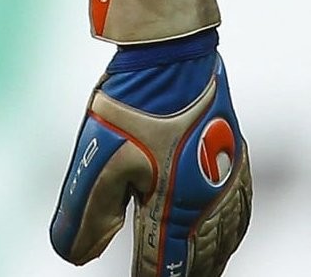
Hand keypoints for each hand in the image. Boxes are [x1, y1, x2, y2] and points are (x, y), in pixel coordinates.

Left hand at [51, 0, 251, 275]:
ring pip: (222, 240)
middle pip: (199, 261)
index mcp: (177, 212)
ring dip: (205, 259)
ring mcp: (230, 182)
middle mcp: (211, 205)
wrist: (172, 54)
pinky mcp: (237, 159)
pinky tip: (217, 230)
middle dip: (181, 273)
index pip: (162, 268)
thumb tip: (73, 255)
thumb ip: (85, 213)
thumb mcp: (97, 160)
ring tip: (190, 268)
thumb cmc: (133, 104)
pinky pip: (237, 212)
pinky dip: (226, 233)